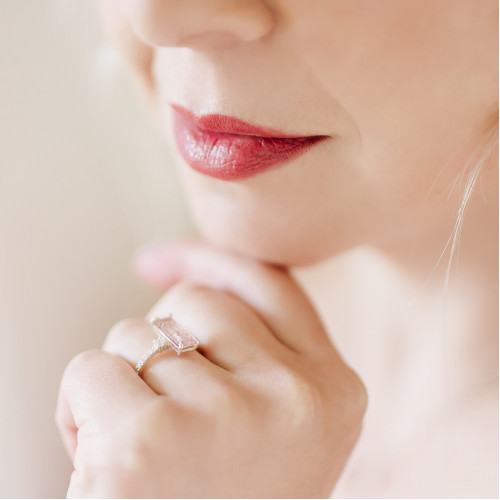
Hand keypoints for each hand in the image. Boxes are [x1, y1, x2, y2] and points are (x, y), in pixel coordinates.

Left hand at [56, 242, 366, 497]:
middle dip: (163, 342)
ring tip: (149, 454)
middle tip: (171, 414)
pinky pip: (92, 369)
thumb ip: (251, 352)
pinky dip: (81, 410)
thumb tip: (176, 276)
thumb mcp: (275, 426)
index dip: (211, 260)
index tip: (160, 259)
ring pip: (137, 333)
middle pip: (194, 302)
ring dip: (125, 385)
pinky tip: (108, 465)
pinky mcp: (150, 441)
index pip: (269, 284)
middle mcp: (293, 398)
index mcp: (333, 392)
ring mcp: (226, 416)